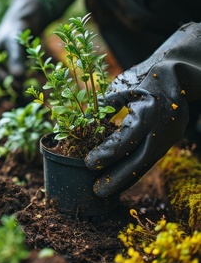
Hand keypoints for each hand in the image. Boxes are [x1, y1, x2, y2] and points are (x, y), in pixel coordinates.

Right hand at [0, 0, 47, 83]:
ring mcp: (7, 61)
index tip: (16, 87)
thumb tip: (18, 77)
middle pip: (3, 78)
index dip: (5, 82)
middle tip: (22, 91)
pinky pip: (19, 73)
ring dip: (19, 82)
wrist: (27, 17)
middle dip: (12, 85)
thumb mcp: (15, 43)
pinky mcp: (17, 62)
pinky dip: (25, 77)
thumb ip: (16, 59)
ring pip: (12, 77)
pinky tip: (31, 79)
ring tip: (27, 87)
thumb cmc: (17, 28)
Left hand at [86, 22, 200, 196]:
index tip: (87, 163)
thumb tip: (82, 125)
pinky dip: (135, 169)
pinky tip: (121, 178)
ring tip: (106, 190)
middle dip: (117, 178)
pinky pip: (150, 158)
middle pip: (139, 161)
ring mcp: (170, 135)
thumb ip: (104, 107)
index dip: (105, 154)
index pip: (125, 140)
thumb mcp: (121, 87)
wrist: (179, 71)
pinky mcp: (171, 139)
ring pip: (146, 163)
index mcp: (149, 112)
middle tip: (96, 191)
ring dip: (126, 178)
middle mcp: (163, 127)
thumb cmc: (145, 75)